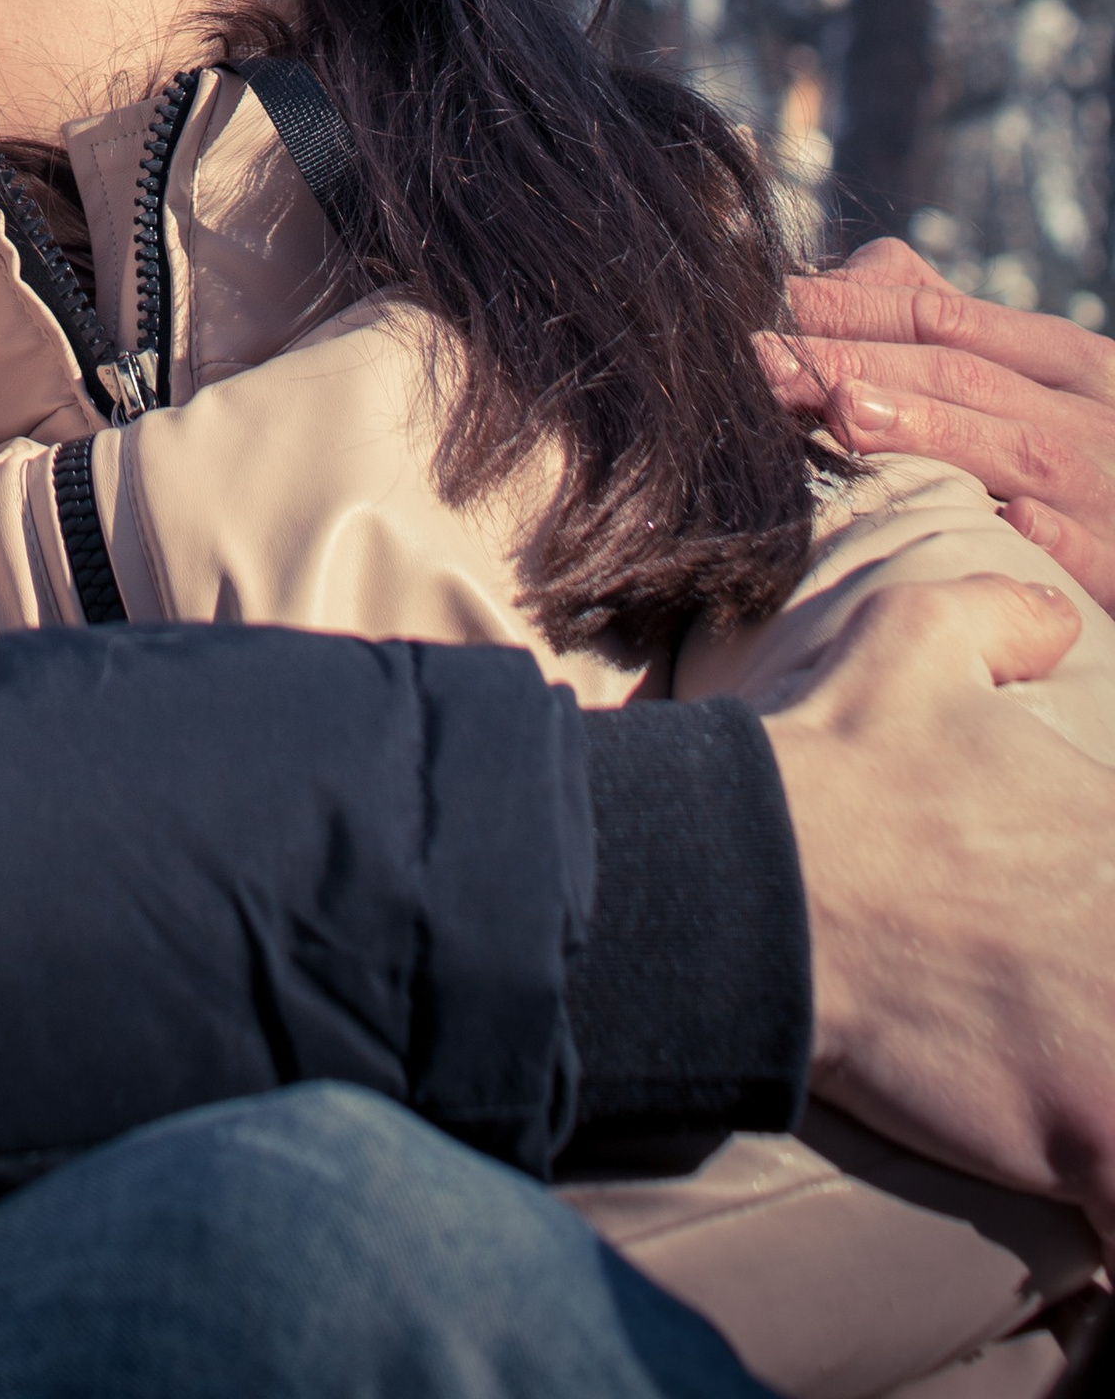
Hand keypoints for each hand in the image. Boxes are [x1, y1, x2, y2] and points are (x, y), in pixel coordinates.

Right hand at [766, 572, 1114, 1231]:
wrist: (755, 879)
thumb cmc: (834, 765)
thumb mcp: (914, 639)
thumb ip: (1002, 615)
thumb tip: (1052, 617)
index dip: (1110, 943)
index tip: (1081, 953)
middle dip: (1110, 1010)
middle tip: (1072, 1031)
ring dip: (1114, 1116)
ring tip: (1083, 1124)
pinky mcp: (1088, 1136)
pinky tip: (1096, 1220)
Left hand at [769, 238, 1114, 610]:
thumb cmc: (1090, 451)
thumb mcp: (1042, 377)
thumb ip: (952, 328)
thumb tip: (838, 282)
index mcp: (1067, 361)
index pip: (946, 317)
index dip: (853, 305)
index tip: (767, 302)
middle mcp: (1090, 415)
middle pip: (963, 377)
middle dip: (858, 361)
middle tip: (765, 359)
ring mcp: (1110, 491)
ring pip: (1020, 452)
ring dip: (934, 430)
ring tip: (846, 411)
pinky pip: (1091, 552)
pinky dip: (1053, 537)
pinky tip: (1012, 520)